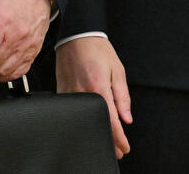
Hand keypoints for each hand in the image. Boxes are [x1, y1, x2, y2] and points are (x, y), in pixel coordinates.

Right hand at [56, 36, 131, 158]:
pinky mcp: (62, 93)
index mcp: (100, 88)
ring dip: (96, 132)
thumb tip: (127, 118)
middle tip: (118, 151)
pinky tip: (90, 126)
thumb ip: (123, 96)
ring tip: (107, 142)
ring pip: (84, 121)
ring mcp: (70, 95)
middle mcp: (83, 94)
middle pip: (97, 125)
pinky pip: (73, 112)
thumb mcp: (118, 71)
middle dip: (109, 141)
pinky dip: (83, 121)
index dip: (119, 138)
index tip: (124, 148)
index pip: (111, 121)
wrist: (77, 37)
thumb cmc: (99, 51)